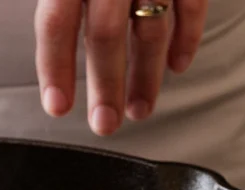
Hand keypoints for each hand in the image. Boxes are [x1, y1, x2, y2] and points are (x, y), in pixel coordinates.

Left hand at [35, 0, 208, 135]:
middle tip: (104, 123)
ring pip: (151, 28)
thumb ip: (60, 1)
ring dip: (146, 76)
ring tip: (139, 109)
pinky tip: (176, 66)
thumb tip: (52, 39)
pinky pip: (192, 5)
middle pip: (105, 34)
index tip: (57, 106)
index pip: (56, 23)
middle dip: (106, 86)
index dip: (55, 68)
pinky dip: (186, 39)